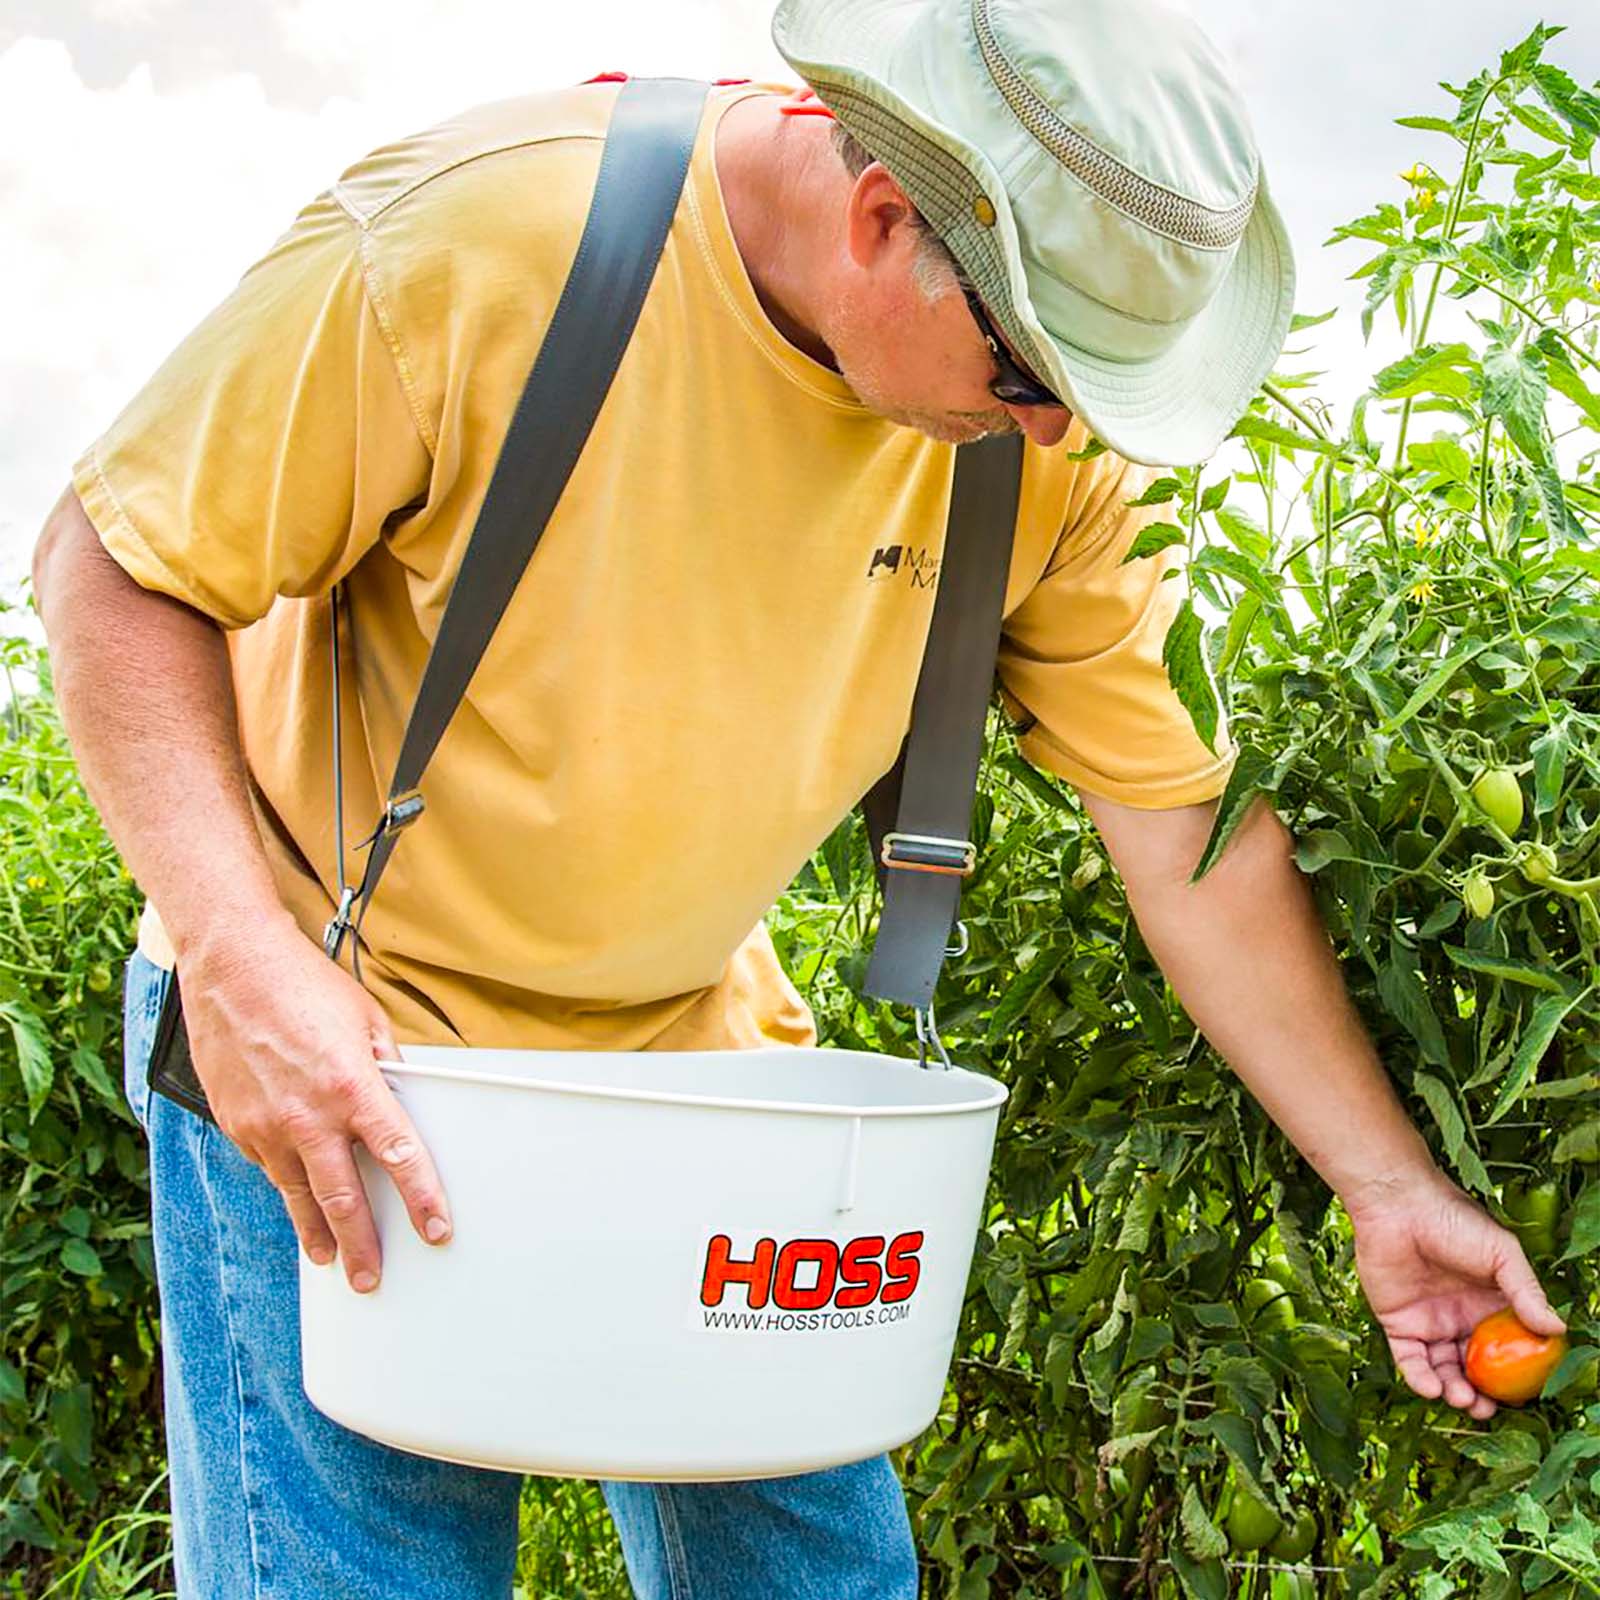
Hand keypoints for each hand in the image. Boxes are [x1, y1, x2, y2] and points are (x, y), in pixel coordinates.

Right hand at [180, 915, 452, 1292]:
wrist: (234, 967)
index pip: (400, 1158)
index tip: (435, 1229)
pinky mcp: (236, 1123)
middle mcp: (309, 1115)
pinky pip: (267, 1167)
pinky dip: (284, 1187)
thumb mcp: (366, 1021)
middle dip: (361, 1244)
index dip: (422, 1200)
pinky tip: (294, 1199)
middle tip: (372, 1275)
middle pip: (344, 1198)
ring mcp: (267, 1124)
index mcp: (354, 1087)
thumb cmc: (303, 986)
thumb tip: (400, 1095)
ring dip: (315, 1233)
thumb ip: (386, 1067)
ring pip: (297, 1196)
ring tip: (329, 1259)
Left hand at [1344, 1167, 1566, 1418]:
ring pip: (1445, 1370)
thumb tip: (1558, 1329)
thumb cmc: (1453, 1221)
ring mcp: (1430, 1322)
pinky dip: (1420, 1379)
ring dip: (1455, 1392)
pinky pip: (1410, 1360)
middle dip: (1485, 1394)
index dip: (1517, 1376)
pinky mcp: (1399, 1323)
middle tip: (1490, 1410)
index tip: (1525, 1396)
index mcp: (1491, 1306)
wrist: (1398, 1205)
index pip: (1509, 1350)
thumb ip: (1526, 1292)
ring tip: (1466, 1401)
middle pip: (1477, 1369)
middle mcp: (1462, 1319)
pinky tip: (1434, 1389)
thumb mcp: (1501, 1254)